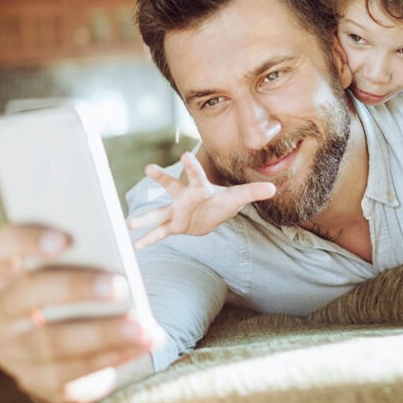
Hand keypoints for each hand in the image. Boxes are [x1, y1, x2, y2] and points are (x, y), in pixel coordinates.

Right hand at [0, 224, 162, 402]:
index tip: (65, 239)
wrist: (76, 348)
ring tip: (141, 327)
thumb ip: (87, 257)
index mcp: (3, 272)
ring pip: (50, 343)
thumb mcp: (78, 271)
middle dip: (74, 289)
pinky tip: (140, 345)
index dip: (24, 240)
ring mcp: (12, 351)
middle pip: (24, 295)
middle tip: (120, 285)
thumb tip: (117, 257)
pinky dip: (110, 358)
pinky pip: (70, 374)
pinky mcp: (34, 381)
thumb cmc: (80, 293)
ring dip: (101, 334)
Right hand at [128, 151, 274, 249]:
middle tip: (148, 168)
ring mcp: (176, 211)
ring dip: (145, 218)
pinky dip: (147, 240)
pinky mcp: (173, 225)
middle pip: (171, 186)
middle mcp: (184, 197)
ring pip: (158, 212)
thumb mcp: (236, 198)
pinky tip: (134, 247)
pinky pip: (159, 233)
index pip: (196, 175)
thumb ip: (252, 192)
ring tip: (128, 224)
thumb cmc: (221, 202)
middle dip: (161, 178)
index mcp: (199, 188)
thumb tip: (273, 188)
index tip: (184, 154)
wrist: (209, 215)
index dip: (191, 166)